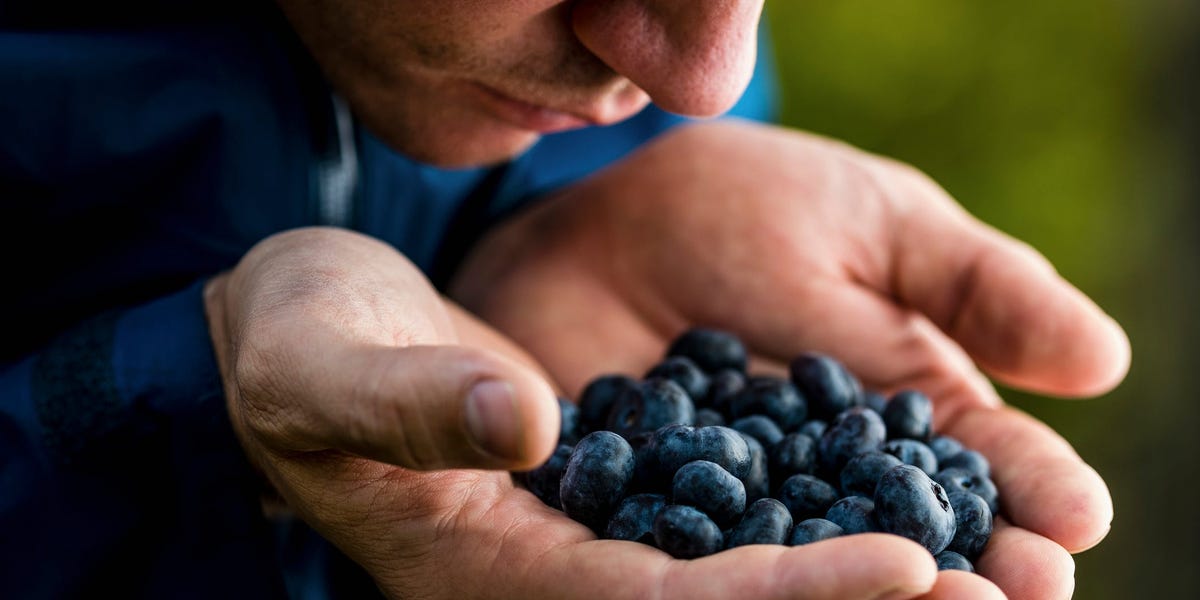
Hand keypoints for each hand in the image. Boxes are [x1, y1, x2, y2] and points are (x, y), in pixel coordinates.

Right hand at [206, 227, 932, 599]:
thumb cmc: (298, 347)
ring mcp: (580, 543)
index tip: (903, 569)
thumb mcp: (327, 365)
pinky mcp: (604, 499)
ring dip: (848, 582)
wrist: (309, 336)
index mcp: (488, 571)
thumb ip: (410, 400)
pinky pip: (720, 530)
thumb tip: (521, 421)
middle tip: (989, 595)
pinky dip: (806, 530)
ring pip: (732, 585)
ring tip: (972, 564)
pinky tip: (889, 507)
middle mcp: (549, 577)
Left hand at [450, 120, 1130, 598]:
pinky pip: (700, 545)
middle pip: (911, 532)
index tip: (1076, 516)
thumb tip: (1106, 361)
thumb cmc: (746, 207)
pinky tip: (773, 588)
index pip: (979, 458)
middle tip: (1026, 594)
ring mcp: (744, 499)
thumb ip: (975, 290)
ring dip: (877, 586)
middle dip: (972, 565)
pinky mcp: (654, 509)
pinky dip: (739, 571)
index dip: (1030, 487)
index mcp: (902, 405)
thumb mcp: (874, 225)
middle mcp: (833, 471)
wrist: (598, 218)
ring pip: (819, 556)